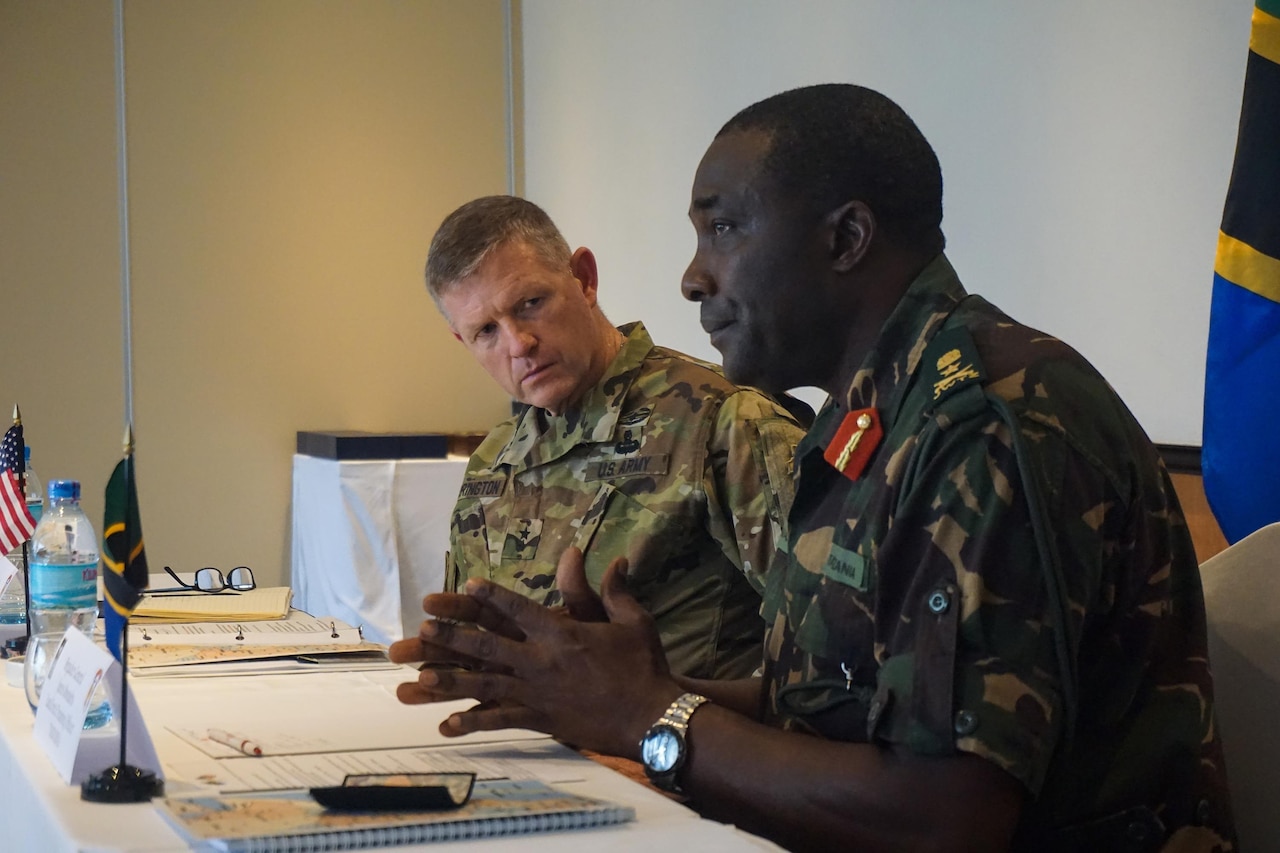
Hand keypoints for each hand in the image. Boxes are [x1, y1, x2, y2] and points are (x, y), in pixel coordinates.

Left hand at [393, 547, 682, 758]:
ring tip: (417, 679)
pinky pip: (500, 721)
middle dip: (452, 638)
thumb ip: (614, 590)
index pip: (518, 609)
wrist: (652, 717)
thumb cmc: (644, 666)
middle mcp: (541, 660)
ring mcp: (537, 693)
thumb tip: (615, 557)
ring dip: (450, 680)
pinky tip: (446, 726)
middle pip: (488, 646)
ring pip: (485, 685)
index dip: (491, 596)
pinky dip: (473, 722)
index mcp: (561, 633)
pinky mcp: (540, 720)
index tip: (465, 584)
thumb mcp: (634, 621)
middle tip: (422, 629)